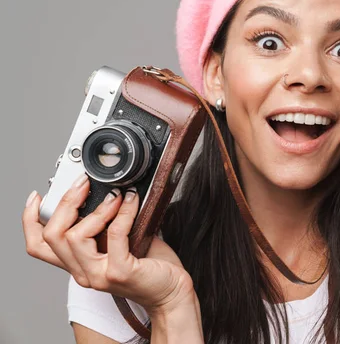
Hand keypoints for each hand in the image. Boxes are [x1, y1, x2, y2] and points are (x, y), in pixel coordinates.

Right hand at [22, 173, 193, 315]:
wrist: (171, 291)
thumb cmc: (150, 267)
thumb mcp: (120, 243)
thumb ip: (106, 225)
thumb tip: (106, 192)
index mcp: (79, 264)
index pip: (39, 246)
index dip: (30, 221)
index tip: (37, 197)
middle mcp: (83, 272)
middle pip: (52, 236)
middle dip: (66, 203)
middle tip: (84, 184)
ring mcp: (99, 275)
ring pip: (75, 237)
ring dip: (96, 209)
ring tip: (114, 196)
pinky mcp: (119, 272)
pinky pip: (114, 234)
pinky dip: (123, 212)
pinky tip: (131, 201)